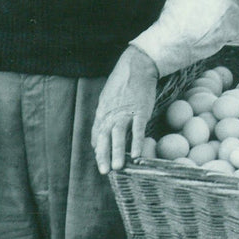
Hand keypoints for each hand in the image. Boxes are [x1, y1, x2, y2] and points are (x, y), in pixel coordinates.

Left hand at [92, 46, 158, 173]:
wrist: (137, 67)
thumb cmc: (123, 82)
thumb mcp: (107, 98)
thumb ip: (104, 114)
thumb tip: (100, 130)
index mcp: (103, 111)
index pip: (98, 133)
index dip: (98, 147)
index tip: (100, 160)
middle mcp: (111, 113)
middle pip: (105, 137)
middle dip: (103, 155)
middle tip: (104, 171)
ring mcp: (126, 113)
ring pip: (119, 136)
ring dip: (117, 153)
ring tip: (117, 168)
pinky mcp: (140, 111)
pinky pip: (137, 130)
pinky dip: (136, 143)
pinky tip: (136, 155)